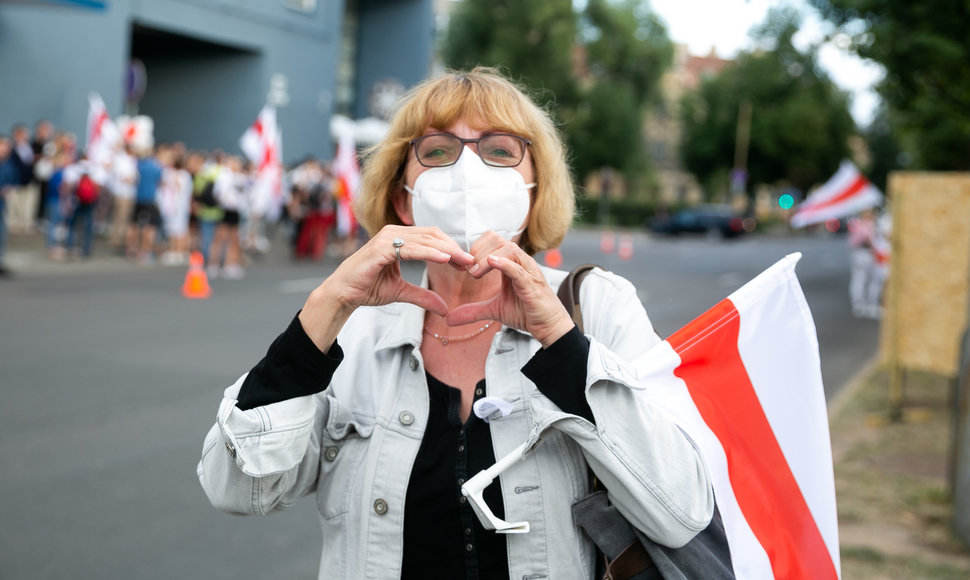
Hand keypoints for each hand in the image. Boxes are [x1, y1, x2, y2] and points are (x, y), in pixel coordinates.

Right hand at [299, 225, 474, 350]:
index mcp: (399, 238)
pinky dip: (429, 252)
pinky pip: (410, 248)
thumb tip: (444, 308)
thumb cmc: (368, 287)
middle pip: (432, 235)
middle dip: (454, 248)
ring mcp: (386, 238)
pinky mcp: (381, 249)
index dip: (451, 248)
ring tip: (463, 261)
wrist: (343, 294)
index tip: (467, 262)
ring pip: (424, 240)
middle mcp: (393, 233)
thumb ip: (423, 296)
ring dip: (447, 250)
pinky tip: (444, 259)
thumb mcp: (402, 292)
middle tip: (471, 262)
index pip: (431, 237)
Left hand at [446, 232, 573, 347]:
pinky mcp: (532, 285)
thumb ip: (473, 310)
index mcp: (510, 264)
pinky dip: (504, 264)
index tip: (464, 265)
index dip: (476, 248)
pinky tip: (492, 264)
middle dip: (479, 251)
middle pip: (498, 239)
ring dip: (488, 258)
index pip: (492, 240)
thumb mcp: (494, 310)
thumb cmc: (526, 312)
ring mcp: (528, 272)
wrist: (549, 327)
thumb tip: (449, 318)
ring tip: (475, 273)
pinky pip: (519, 268)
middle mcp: (520, 263)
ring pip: (509, 249)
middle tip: (468, 270)